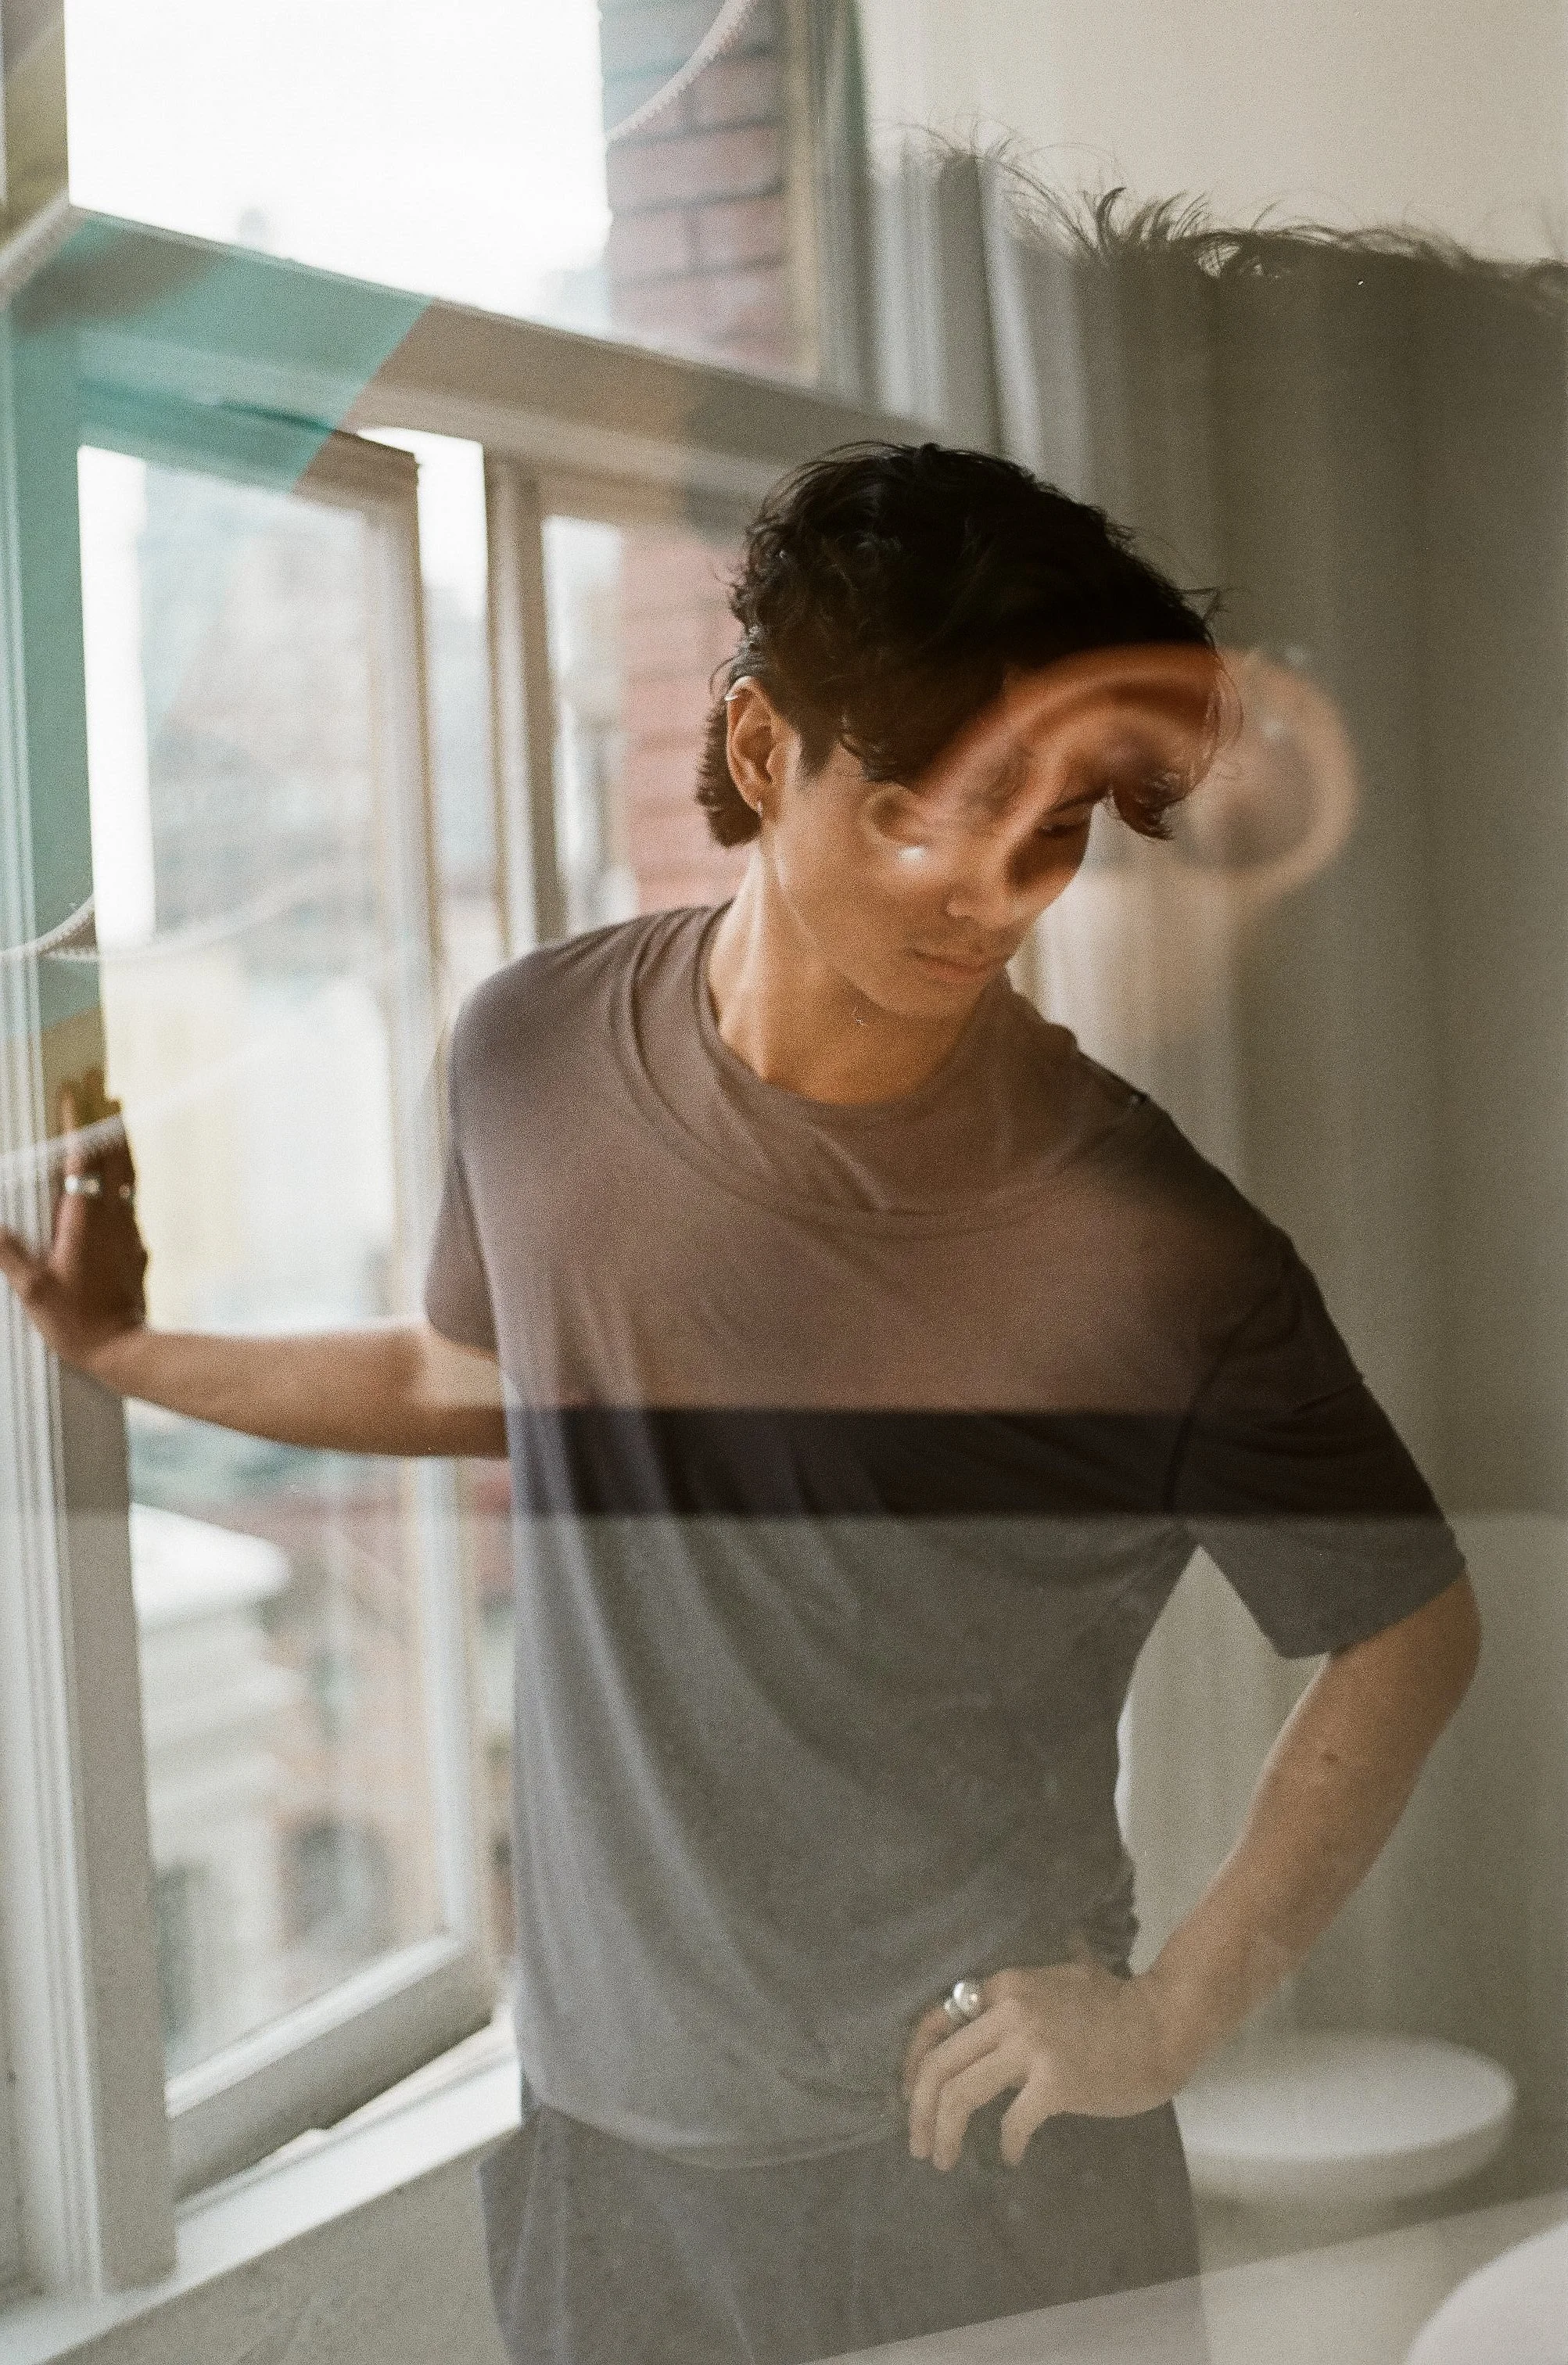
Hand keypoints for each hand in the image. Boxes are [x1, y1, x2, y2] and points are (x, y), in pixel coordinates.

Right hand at [0, 1070, 148, 1372]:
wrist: (124, 1350)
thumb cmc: (77, 1323)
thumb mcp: (33, 1289)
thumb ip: (8, 1252)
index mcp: (86, 1219)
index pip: (83, 1158)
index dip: (79, 1122)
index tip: (76, 1089)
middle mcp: (113, 1216)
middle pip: (113, 1153)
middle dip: (105, 1114)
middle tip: (102, 1079)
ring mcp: (128, 1228)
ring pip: (129, 1169)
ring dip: (120, 1136)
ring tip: (117, 1106)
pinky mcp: (135, 1243)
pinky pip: (132, 1193)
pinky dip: (125, 1168)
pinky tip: (122, 1166)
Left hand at [902, 1956, 1183, 2171]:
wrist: (1163, 2023)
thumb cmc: (1115, 2006)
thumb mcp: (1055, 1981)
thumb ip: (1016, 1998)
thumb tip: (979, 2024)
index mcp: (1004, 1986)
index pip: (936, 2021)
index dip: (912, 2064)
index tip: (909, 2096)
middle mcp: (1009, 2011)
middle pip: (938, 2065)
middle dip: (918, 2110)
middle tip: (916, 2143)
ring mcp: (1031, 2047)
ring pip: (961, 2095)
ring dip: (943, 2133)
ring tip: (942, 2159)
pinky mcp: (1055, 2082)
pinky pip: (1011, 2123)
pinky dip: (1004, 2147)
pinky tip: (1010, 2158)